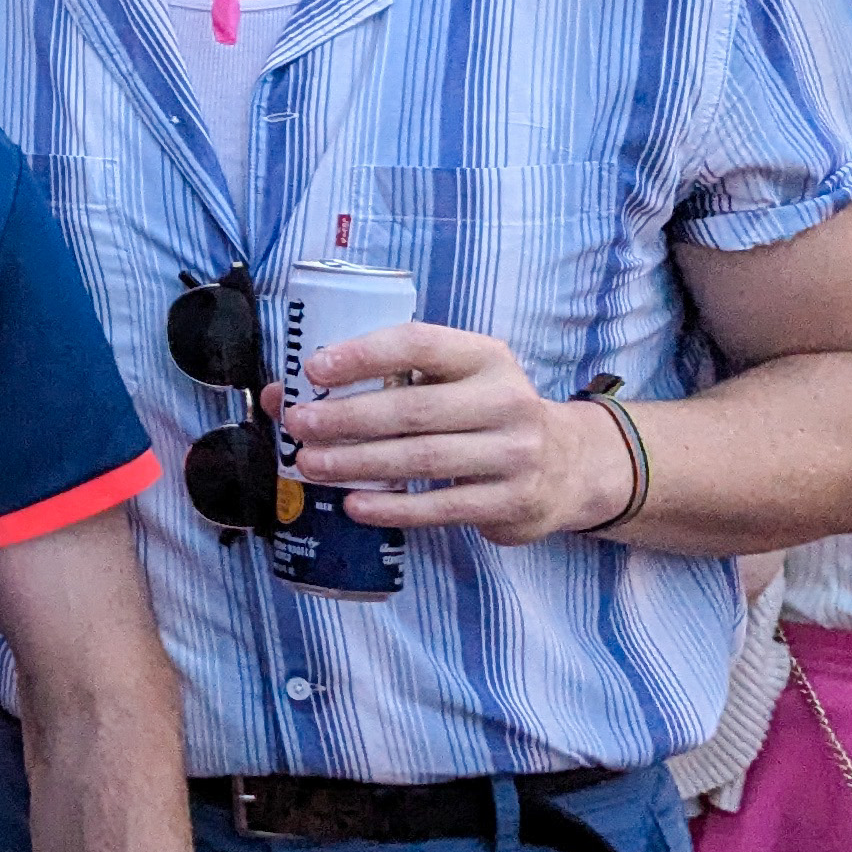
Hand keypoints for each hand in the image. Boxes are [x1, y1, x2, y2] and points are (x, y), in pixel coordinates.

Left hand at [271, 322, 636, 545]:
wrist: (570, 465)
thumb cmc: (486, 413)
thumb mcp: (454, 381)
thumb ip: (382, 380)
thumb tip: (281, 392)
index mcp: (485, 357)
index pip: (419, 344)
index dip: (364, 354)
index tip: (314, 369)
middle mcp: (507, 400)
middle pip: (414, 409)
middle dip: (347, 418)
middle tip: (298, 424)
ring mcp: (515, 454)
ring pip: (423, 459)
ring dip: (358, 463)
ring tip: (310, 465)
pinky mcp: (513, 502)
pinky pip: (441, 507)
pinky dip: (392, 507)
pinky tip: (353, 504)